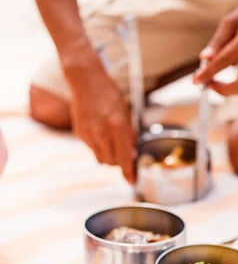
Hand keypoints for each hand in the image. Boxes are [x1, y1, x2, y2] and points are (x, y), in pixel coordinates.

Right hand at [64, 48, 135, 183]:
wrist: (86, 81)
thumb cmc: (110, 95)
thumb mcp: (126, 112)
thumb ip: (129, 135)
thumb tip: (132, 155)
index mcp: (118, 125)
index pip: (124, 158)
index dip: (128, 172)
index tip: (132, 181)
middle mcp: (102, 132)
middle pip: (112, 162)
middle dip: (119, 161)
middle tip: (123, 153)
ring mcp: (89, 134)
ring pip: (101, 159)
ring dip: (108, 155)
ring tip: (111, 141)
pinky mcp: (80, 134)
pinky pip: (92, 149)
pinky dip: (99, 146)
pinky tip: (100, 132)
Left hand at [193, 0, 237, 95]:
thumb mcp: (231, 20)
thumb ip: (218, 41)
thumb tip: (204, 58)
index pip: (224, 61)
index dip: (208, 73)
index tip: (195, 81)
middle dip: (221, 90)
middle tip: (206, 84)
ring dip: (226, 89)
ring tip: (212, 80)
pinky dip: (233, 85)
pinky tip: (223, 77)